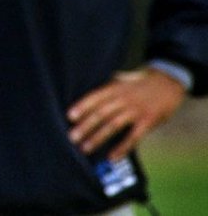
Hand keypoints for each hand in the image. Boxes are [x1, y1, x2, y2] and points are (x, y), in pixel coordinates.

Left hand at [67, 68, 186, 160]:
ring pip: (113, 125)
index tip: (69, 117)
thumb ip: (105, 90)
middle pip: (101, 113)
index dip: (82, 106)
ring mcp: (136, 110)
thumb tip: (83, 100)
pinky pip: (133, 137)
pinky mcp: (148, 121)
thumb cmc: (138, 84)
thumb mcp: (121, 81)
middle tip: (71, 138)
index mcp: (115, 87)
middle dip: (85, 126)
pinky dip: (122, 147)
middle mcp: (124, 98)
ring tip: (85, 148)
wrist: (168, 82)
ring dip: (98, 137)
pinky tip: (112, 156)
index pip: (95, 97)